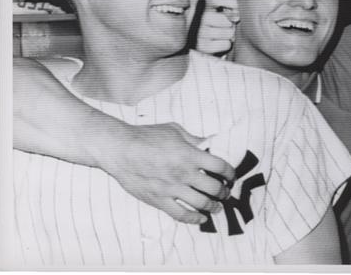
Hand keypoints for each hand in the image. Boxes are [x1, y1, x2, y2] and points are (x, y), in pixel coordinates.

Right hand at [99, 121, 235, 223]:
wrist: (119, 149)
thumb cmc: (146, 136)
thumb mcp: (174, 130)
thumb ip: (194, 139)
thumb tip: (210, 143)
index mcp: (190, 155)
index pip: (220, 166)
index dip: (230, 173)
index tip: (231, 176)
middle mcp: (183, 174)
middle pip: (214, 188)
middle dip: (223, 192)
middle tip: (225, 192)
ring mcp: (171, 189)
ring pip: (201, 204)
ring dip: (213, 207)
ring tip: (217, 207)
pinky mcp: (159, 200)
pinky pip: (181, 214)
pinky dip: (194, 219)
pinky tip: (201, 218)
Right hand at [197, 0, 238, 54]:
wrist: (205, 44)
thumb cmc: (216, 21)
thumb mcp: (218, 5)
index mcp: (206, 5)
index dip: (229, 1)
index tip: (237, 6)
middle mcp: (201, 17)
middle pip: (224, 18)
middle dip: (232, 22)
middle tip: (231, 23)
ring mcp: (201, 32)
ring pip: (227, 32)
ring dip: (230, 34)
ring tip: (225, 33)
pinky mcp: (203, 47)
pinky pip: (225, 44)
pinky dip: (227, 44)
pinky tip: (221, 42)